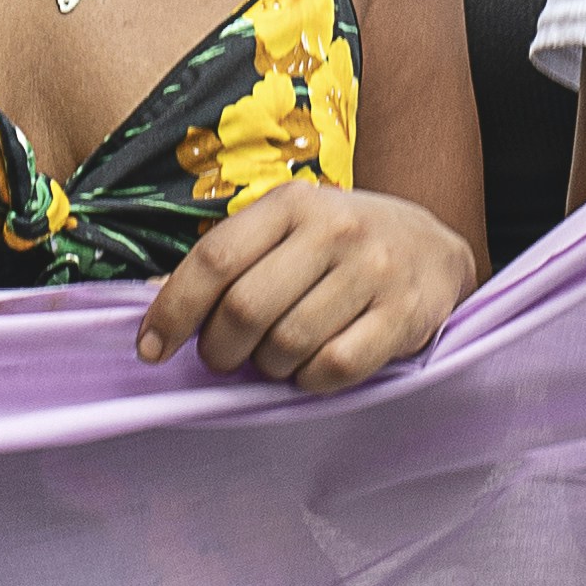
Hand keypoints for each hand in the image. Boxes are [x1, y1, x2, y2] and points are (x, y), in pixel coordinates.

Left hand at [131, 182, 469, 387]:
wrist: (433, 249)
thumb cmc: (340, 246)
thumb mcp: (287, 229)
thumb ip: (231, 260)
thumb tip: (152, 302)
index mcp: (294, 204)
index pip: (215, 259)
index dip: (173, 310)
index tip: (152, 348)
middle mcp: (336, 230)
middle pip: (246, 309)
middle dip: (220, 350)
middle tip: (224, 359)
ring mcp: (375, 271)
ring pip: (288, 344)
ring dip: (268, 367)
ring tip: (275, 359)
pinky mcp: (405, 315)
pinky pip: (334, 367)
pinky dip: (310, 381)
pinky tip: (310, 369)